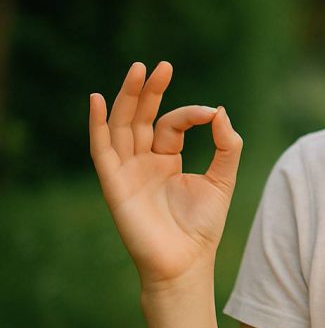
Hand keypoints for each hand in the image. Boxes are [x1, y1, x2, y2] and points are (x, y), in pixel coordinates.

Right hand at [88, 61, 242, 290]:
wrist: (185, 262)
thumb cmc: (202, 227)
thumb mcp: (223, 179)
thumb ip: (226, 146)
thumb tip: (220, 110)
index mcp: (166, 160)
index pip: (172, 124)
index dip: (191, 114)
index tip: (212, 115)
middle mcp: (143, 162)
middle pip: (141, 117)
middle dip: (150, 91)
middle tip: (161, 65)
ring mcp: (127, 172)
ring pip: (122, 126)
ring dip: (127, 98)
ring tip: (138, 70)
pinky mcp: (115, 184)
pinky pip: (101, 150)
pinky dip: (97, 125)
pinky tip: (95, 100)